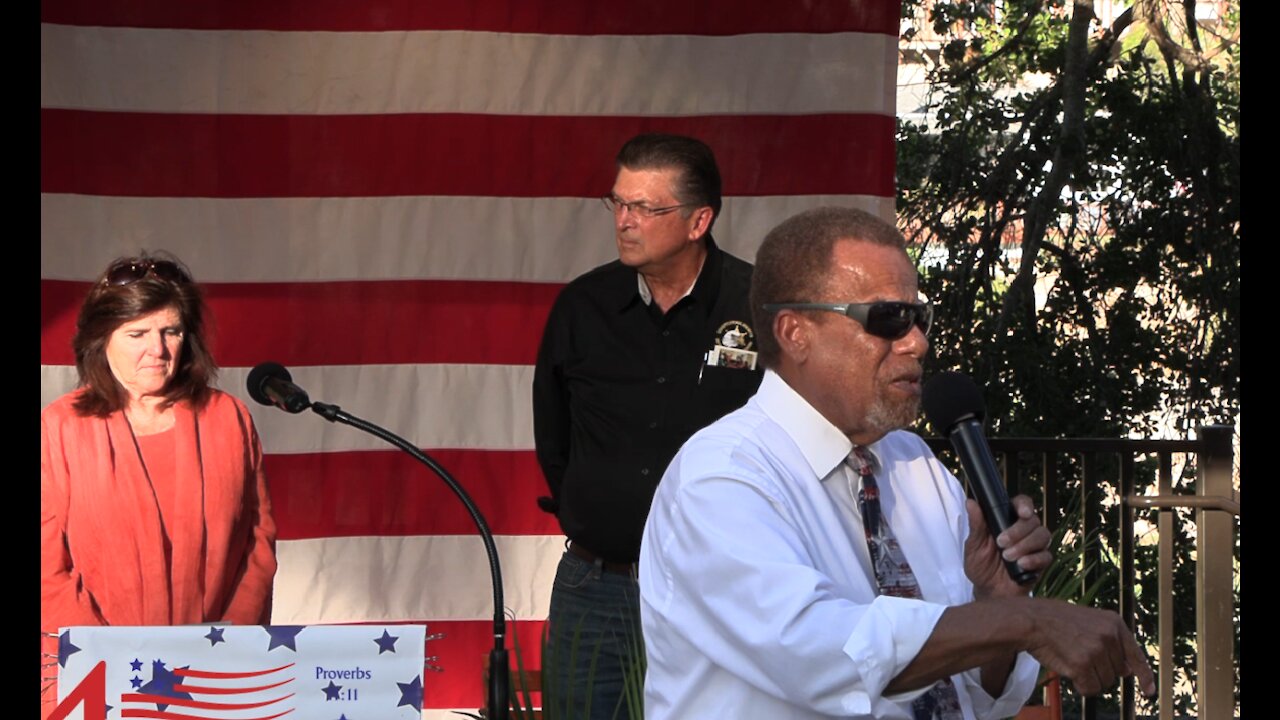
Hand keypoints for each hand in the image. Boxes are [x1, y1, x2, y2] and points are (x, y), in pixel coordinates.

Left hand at [964, 495, 1051, 598]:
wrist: (987, 591)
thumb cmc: (980, 565)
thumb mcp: (974, 545)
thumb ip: (976, 525)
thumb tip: (970, 503)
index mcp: (1007, 520)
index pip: (1022, 504)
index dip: (1024, 505)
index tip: (1022, 513)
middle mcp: (1024, 530)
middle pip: (1033, 520)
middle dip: (1018, 531)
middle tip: (1001, 543)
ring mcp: (1034, 546)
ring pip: (1043, 535)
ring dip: (1025, 545)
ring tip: (1008, 556)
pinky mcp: (1040, 562)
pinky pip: (1046, 556)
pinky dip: (1034, 559)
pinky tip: (1022, 564)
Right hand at [1020, 597, 1157, 697]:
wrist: (1030, 620)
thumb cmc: (1055, 620)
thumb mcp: (1089, 621)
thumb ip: (1110, 642)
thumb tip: (1127, 670)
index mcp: (1114, 623)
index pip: (1136, 655)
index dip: (1144, 676)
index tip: (1149, 691)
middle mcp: (1109, 636)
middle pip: (1117, 672)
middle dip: (1100, 670)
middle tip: (1079, 655)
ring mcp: (1097, 651)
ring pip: (1104, 682)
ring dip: (1089, 678)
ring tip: (1071, 659)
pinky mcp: (1083, 665)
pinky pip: (1090, 689)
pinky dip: (1080, 685)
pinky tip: (1068, 669)